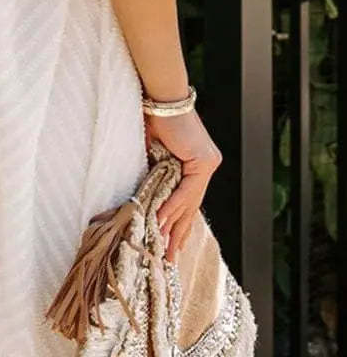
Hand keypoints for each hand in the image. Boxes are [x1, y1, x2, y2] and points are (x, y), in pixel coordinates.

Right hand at [143, 108, 221, 262]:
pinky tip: (162, 222)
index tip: (168, 244)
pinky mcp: (204, 161)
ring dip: (174, 227)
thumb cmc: (152, 118)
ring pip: (190, 202)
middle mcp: (206, 165)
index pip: (187, 200)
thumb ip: (154, 175)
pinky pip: (187, 191)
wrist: (161, 97)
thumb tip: (146, 200)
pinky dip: (172, 206)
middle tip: (169, 259)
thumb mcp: (152, 154)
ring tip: (164, 249)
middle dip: (178, 235)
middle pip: (191, 207)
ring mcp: (208, 163)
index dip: (177, 223)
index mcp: (196, 164)